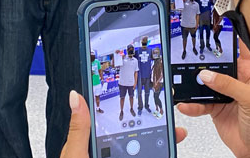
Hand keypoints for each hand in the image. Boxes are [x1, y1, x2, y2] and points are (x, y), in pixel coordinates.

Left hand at [61, 90, 187, 157]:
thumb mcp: (75, 155)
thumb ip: (79, 129)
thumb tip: (76, 98)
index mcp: (92, 147)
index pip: (113, 125)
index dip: (128, 112)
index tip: (143, 100)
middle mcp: (108, 156)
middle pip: (136, 140)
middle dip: (155, 131)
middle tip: (171, 126)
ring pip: (145, 151)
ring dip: (160, 146)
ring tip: (175, 138)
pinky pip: (147, 157)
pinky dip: (159, 154)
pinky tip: (167, 151)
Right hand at [177, 41, 249, 157]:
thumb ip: (229, 86)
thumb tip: (208, 75)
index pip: (238, 51)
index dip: (228, 40)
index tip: (214, 31)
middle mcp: (237, 81)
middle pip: (217, 65)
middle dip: (205, 62)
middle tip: (193, 58)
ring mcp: (225, 94)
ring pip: (206, 83)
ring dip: (195, 84)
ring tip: (186, 83)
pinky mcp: (215, 108)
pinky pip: (200, 102)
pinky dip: (192, 103)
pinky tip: (187, 103)